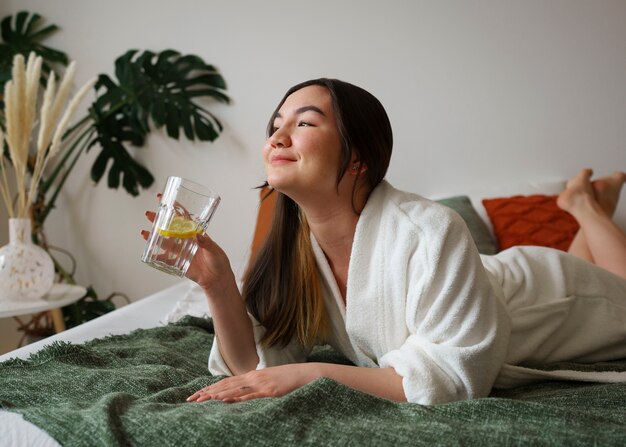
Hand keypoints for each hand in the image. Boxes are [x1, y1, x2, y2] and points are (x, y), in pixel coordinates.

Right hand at [141, 208, 234, 292]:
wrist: (218, 279)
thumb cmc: (219, 262)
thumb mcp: (214, 250)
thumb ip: (206, 243)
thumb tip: (198, 235)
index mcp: (196, 233)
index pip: (184, 218)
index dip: (175, 209)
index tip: (164, 200)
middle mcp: (187, 240)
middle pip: (171, 228)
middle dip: (159, 221)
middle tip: (148, 214)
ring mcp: (182, 251)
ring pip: (165, 242)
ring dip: (154, 237)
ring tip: (143, 233)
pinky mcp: (179, 264)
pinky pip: (166, 260)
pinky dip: (157, 257)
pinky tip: (149, 254)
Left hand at [186, 364, 315, 402]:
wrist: (306, 374)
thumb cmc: (289, 378)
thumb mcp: (270, 379)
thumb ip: (257, 384)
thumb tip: (246, 391)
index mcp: (253, 375)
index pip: (226, 381)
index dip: (211, 387)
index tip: (198, 394)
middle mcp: (253, 377)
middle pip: (225, 385)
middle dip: (207, 392)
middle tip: (191, 399)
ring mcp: (260, 384)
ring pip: (233, 389)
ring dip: (215, 395)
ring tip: (201, 400)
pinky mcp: (269, 391)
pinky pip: (249, 396)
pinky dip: (235, 398)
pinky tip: (224, 401)